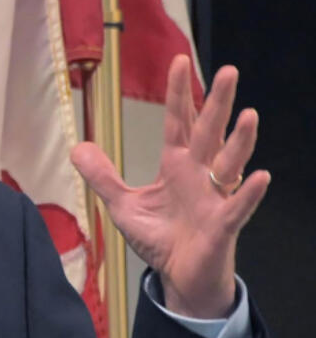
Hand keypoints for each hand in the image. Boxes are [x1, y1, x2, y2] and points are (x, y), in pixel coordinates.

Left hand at [71, 55, 269, 318]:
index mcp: (176, 165)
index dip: (178, 93)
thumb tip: (79, 146)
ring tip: (249, 116)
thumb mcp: (123, 205)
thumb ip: (103, 176)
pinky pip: (238, 206)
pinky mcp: (223, 224)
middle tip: (228, 71)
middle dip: (218, 103)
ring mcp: (215, 197)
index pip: (178, 121)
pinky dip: (248, 193)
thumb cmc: (159, 238)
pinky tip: (260, 176)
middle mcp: (200, 174)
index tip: (178, 61)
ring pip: (230, 162)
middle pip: (209, 132)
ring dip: (240, 141)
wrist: (179, 276)